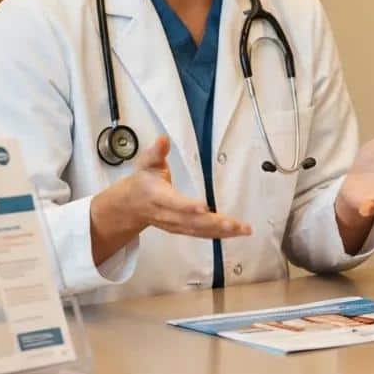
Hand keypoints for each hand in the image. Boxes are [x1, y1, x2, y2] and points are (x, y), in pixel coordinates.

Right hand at [90, 135, 250, 264]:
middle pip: (191, 221)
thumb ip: (156, 152)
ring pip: (200, 230)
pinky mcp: (183, 230)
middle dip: (214, 223)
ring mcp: (176, 225)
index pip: (173, 202)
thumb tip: (164, 139)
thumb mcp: (146, 163)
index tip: (203, 208)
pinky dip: (220, 235)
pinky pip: (202, 234)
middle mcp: (167, 214)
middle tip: (235, 224)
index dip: (187, 206)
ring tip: (243, 229)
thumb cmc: (142, 182)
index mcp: (158, 196)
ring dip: (223, 231)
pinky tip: (236, 233)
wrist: (131, 206)